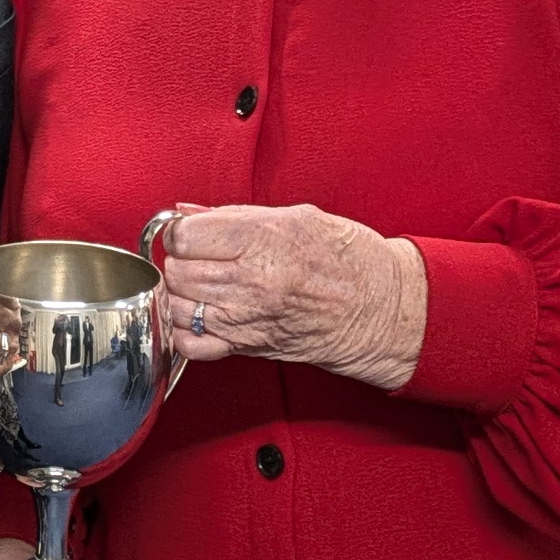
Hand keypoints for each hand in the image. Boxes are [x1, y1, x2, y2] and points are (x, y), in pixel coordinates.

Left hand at [160, 203, 426, 391]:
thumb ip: (234, 215)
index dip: (181, 232)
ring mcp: (246, 317)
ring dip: (180, 293)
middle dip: (180, 261)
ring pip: (176, 305)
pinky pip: (190, 344)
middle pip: (176, 270)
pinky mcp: (247, 347)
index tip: (192, 233)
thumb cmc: (349, 260)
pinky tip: (197, 315)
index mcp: (263, 240)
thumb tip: (187, 213)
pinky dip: (183, 330)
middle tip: (199, 257)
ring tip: (199, 284)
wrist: (383, 311)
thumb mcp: (296, 217)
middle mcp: (251, 280)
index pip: (183, 236)